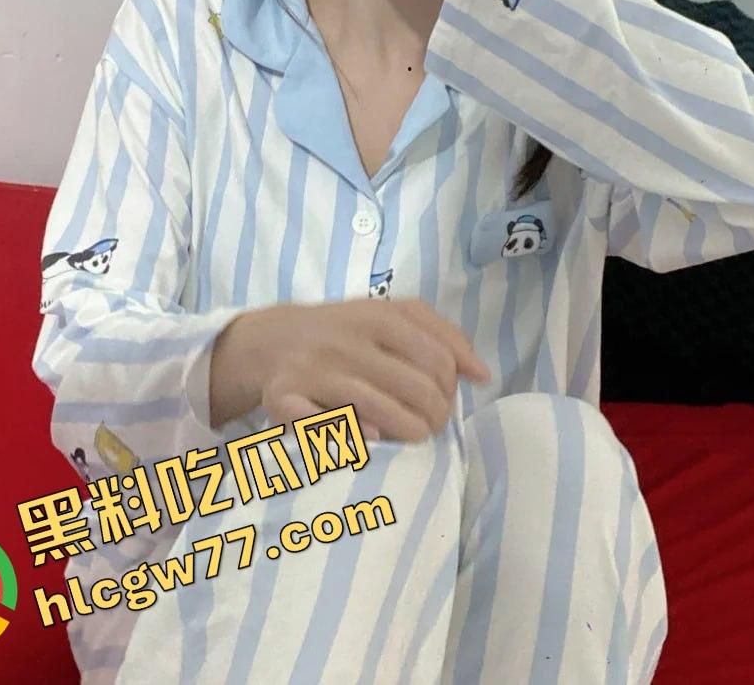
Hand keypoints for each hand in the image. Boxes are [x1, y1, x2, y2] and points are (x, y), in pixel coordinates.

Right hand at [212, 297, 491, 442]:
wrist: (270, 338)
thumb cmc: (347, 331)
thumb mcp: (394, 316)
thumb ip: (443, 336)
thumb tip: (483, 375)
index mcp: (378, 316)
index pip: (437, 360)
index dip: (450, 388)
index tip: (443, 398)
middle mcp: (348, 339)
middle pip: (415, 389)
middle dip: (435, 415)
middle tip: (431, 423)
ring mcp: (315, 369)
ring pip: (378, 409)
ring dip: (407, 431)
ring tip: (413, 434)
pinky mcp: (284, 397)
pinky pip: (321, 425)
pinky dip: (350, 435)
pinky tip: (368, 437)